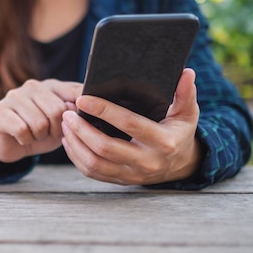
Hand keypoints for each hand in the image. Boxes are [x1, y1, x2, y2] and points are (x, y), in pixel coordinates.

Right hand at [0, 79, 81, 163]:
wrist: (12, 145)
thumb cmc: (41, 133)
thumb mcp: (63, 124)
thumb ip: (74, 112)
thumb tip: (80, 104)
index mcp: (52, 85)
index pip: (75, 92)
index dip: (79, 111)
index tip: (76, 123)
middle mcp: (33, 86)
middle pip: (57, 110)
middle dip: (55, 130)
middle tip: (48, 134)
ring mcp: (14, 96)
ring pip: (39, 123)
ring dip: (39, 137)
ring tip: (34, 135)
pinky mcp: (0, 110)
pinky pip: (21, 130)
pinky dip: (25, 140)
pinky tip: (22, 138)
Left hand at [61, 69, 202, 184]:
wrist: (180, 165)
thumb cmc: (179, 132)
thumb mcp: (187, 113)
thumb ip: (186, 94)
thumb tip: (186, 72)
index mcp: (162, 142)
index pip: (129, 124)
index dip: (104, 111)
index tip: (83, 100)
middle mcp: (146, 162)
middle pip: (105, 148)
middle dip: (82, 129)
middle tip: (68, 113)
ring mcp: (132, 174)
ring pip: (94, 163)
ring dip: (75, 144)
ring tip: (65, 125)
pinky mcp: (120, 181)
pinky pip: (92, 173)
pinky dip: (76, 157)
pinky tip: (69, 141)